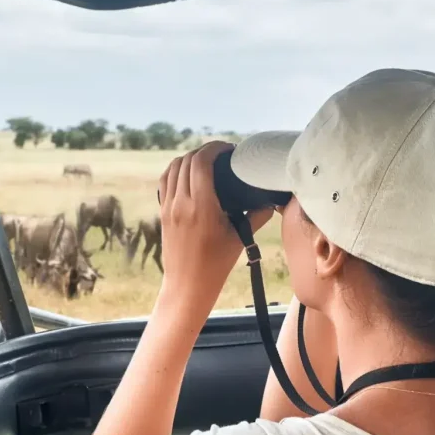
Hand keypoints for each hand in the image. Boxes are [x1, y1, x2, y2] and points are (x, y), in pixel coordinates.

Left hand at [157, 142, 273, 309]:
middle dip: (204, 151)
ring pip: (172, 168)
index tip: (229, 149)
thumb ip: (256, 216)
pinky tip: (188, 173)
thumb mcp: (239, 239)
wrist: (187, 286)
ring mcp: (168, 207)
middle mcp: (181, 203)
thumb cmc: (215, 265)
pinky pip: (165, 182)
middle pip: (186, 161)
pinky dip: (175, 170)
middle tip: (222, 154)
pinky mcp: (162, 213)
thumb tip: (272, 201)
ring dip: (188, 158)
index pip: (201, 163)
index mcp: (201, 207)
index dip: (214, 148)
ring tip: (206, 160)